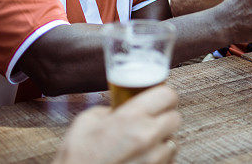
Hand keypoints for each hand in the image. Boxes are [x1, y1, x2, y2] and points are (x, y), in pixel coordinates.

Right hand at [54, 85, 179, 163]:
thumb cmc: (76, 160)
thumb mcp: (86, 123)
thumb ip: (110, 110)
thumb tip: (121, 107)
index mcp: (131, 118)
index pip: (168, 95)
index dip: (163, 96)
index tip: (158, 99)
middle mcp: (147, 137)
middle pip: (175, 118)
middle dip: (164, 118)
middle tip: (149, 121)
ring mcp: (154, 159)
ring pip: (172, 142)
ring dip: (162, 141)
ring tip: (142, 145)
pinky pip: (167, 161)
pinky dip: (158, 159)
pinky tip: (141, 160)